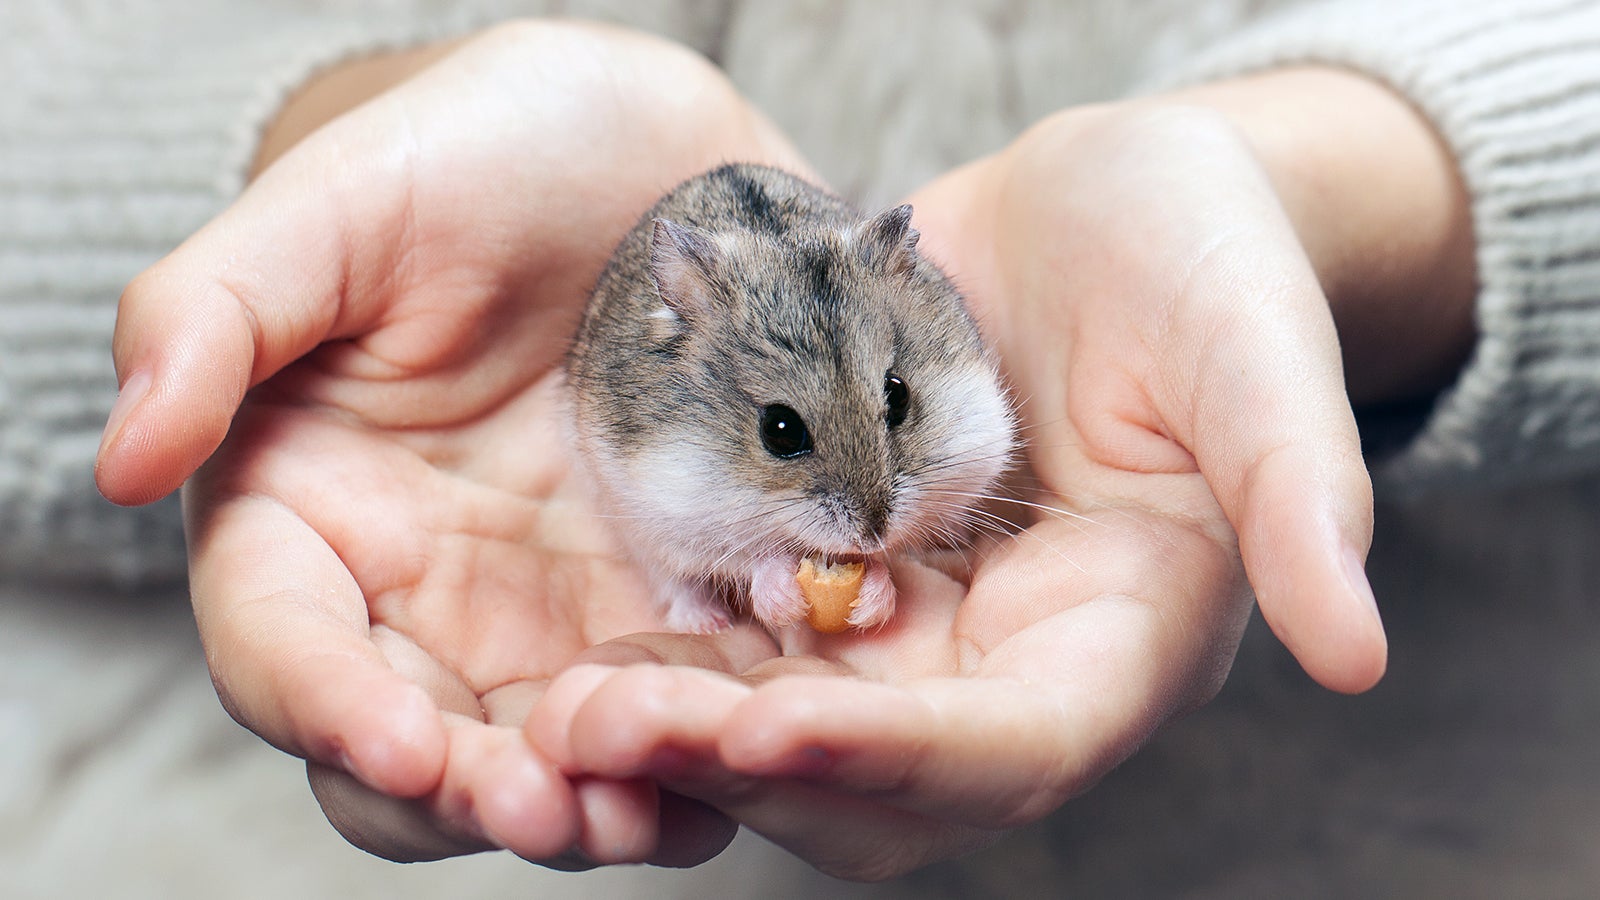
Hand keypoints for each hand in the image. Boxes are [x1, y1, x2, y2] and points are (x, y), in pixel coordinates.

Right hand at [94, 20, 810, 865]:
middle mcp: (422, 585)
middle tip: (556, 812)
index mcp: (310, 511)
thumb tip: (127, 458)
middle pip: (420, 745)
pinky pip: (680, 701)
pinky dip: (708, 743)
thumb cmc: (474, 154)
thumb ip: (213, 319)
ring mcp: (551, 604)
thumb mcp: (339, 205)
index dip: (333, 712)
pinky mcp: (665, 597)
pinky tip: (756, 749)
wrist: (645, 148)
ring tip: (662, 809)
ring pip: (553, 753)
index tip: (406, 749)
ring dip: (601, 800)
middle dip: (480, 797)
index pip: (287, 646)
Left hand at [522, 69, 1474, 878]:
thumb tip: (1359, 653)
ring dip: (683, 740)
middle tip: (615, 731)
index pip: (1022, 745)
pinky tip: (577, 650)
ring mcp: (915, 629)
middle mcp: (1008, 662)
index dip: (905, 758)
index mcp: (1121, 636)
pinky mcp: (835, 574)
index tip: (778, 732)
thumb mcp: (1252, 348)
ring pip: (792, 736)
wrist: (1099, 212)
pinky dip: (669, 666)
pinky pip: (743, 651)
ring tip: (562, 715)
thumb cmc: (1199, 262)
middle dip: (753, 769)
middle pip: (883, 778)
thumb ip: (1303, 489)